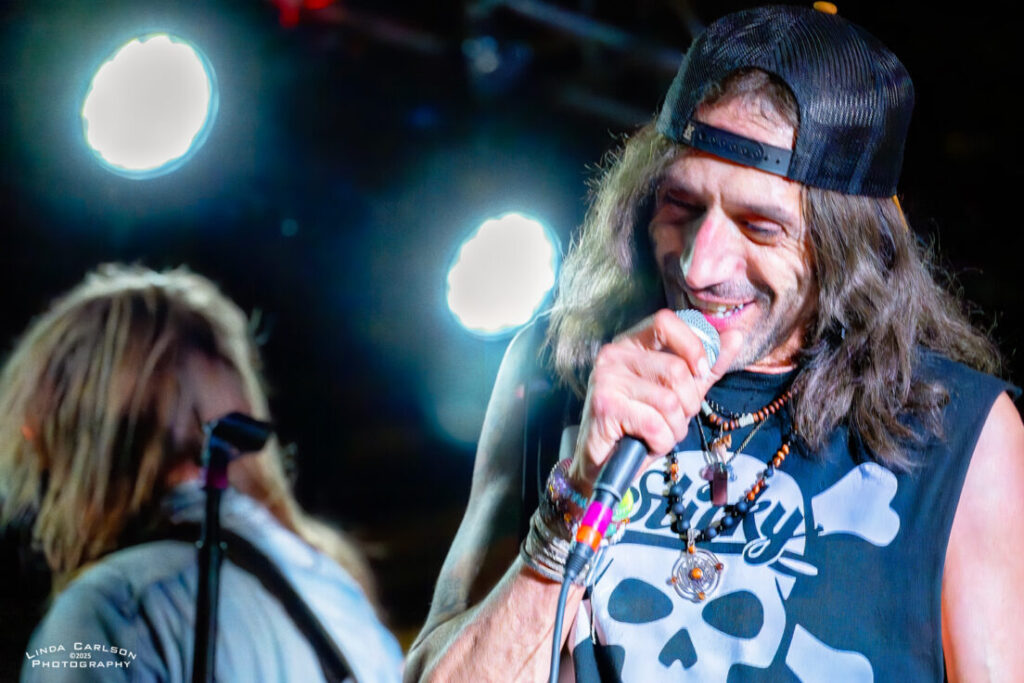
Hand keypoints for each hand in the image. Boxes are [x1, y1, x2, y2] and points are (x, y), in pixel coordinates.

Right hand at [570, 309, 742, 493]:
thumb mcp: (679, 391)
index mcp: (632, 343)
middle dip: (688, 404)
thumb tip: (735, 336)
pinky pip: (655, 425)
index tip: (700, 372)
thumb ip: (705, 366)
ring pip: (669, 402)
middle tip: (672, 419)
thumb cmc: (641, 424)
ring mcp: (606, 379)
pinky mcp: (605, 406)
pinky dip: (660, 442)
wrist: (605, 463)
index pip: (666, 321)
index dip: (692, 345)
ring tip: (657, 434)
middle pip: (676, 369)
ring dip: (674, 428)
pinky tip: (646, 444)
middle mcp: (614, 355)